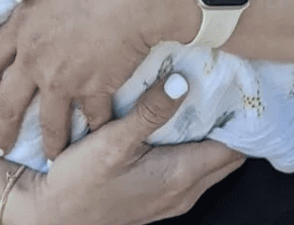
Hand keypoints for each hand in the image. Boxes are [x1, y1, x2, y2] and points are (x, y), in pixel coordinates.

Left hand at [0, 0, 192, 159]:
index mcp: (23, 20)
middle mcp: (36, 56)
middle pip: (9, 102)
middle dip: (2, 128)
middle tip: (0, 146)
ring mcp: (64, 77)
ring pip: (49, 121)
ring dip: (51, 141)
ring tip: (53, 155)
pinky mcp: (96, 88)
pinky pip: (93, 117)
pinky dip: (97, 126)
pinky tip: (99, 134)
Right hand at [9, 75, 244, 224]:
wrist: (51, 217)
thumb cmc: (80, 182)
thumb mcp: (113, 140)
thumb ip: (150, 112)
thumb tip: (183, 83)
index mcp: (179, 176)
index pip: (231, 147)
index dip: (240, 117)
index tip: (241, 85)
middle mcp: (184, 192)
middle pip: (226, 156)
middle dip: (230, 123)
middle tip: (226, 83)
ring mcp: (172, 198)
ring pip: (208, 162)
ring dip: (211, 134)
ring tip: (204, 94)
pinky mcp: (158, 197)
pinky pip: (191, 168)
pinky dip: (193, 145)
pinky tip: (176, 120)